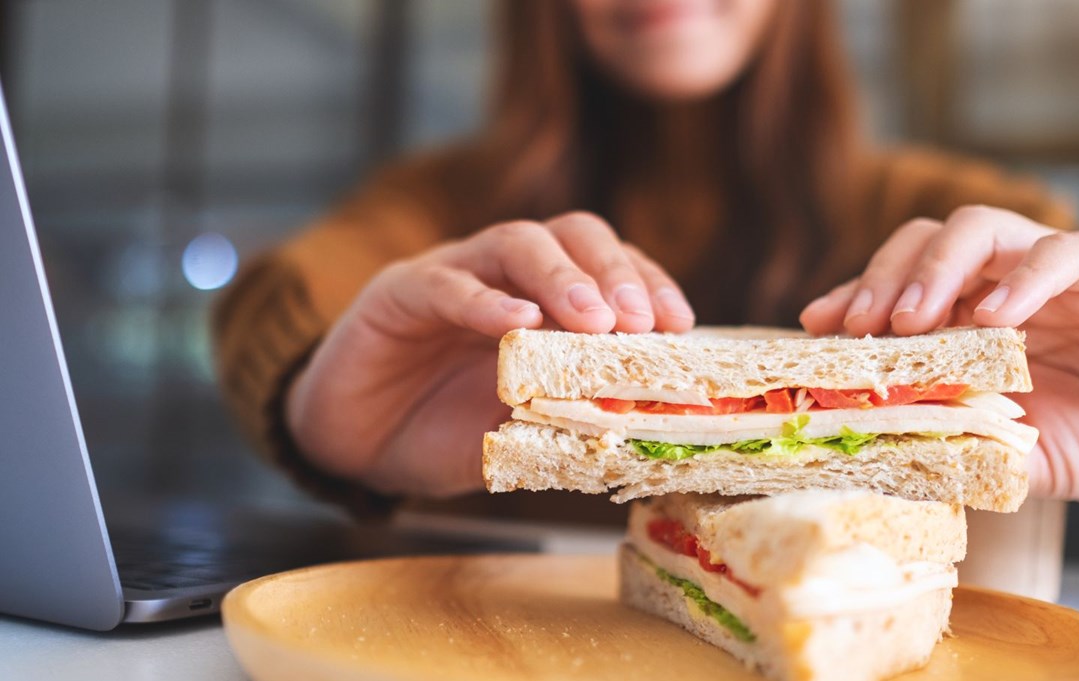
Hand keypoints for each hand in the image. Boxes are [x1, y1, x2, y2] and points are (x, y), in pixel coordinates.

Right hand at [286, 212, 694, 496]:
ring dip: (560, 277)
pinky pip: (443, 284)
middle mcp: (502, 276)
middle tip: (639, 321)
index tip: (678, 324)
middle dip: (612, 272)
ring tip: (592, 319)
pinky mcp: (397, 294)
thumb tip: (637, 441)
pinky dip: (483, 301)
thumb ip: (564, 425)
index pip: (605, 267)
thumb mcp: (517, 435)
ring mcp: (451, 276)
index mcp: (541, 300)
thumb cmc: (443, 433)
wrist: (355, 447)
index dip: (646, 284)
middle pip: (569, 234)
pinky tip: (516, 323)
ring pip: (513, 243)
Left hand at [800, 206, 1078, 507]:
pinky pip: (1068, 254)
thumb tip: (884, 451)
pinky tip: (996, 316)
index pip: (900, 288)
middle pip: (927, 242)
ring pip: (985, 230)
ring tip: (911, 320)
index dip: (854, 297)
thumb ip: (966, 442)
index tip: (814, 326)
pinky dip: (1025, 278)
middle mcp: (1007, 286)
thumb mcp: (1022, 454)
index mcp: (975, 322)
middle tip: (859, 325)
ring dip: (937, 269)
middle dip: (883, 276)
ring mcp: (1062, 274)